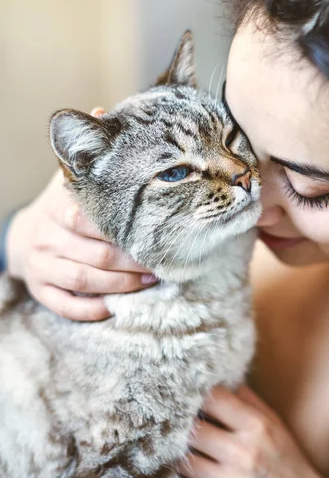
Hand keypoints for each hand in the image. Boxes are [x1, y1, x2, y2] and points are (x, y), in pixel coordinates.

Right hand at [6, 170, 155, 320]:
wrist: (22, 235)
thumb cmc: (62, 210)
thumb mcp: (72, 188)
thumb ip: (98, 179)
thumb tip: (140, 167)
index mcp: (57, 209)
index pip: (88, 220)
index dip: (122, 231)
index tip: (151, 236)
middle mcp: (47, 238)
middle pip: (95, 254)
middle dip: (131, 262)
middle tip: (157, 264)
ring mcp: (41, 266)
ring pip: (83, 280)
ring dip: (119, 285)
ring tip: (146, 282)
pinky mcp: (39, 290)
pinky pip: (65, 306)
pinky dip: (91, 310)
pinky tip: (115, 306)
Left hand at [180, 386, 328, 477]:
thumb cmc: (285, 456)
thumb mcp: (273, 421)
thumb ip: (246, 400)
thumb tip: (220, 379)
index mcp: (256, 426)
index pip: (213, 399)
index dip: (202, 396)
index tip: (197, 398)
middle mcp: (243, 454)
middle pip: (193, 430)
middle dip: (189, 426)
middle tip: (186, 424)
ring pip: (186, 461)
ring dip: (186, 454)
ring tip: (192, 449)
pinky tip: (200, 473)